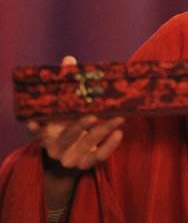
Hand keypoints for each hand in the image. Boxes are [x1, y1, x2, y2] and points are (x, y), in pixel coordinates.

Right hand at [27, 55, 124, 170]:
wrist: (70, 154)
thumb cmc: (66, 123)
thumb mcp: (63, 106)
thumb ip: (66, 84)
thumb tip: (69, 59)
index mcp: (44, 133)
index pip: (35, 131)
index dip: (34, 128)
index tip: (34, 122)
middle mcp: (54, 147)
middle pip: (66, 137)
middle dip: (79, 126)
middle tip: (93, 115)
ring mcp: (70, 157)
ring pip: (86, 145)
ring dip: (103, 131)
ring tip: (119, 117)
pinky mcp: (85, 163)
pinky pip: (98, 157)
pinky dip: (109, 147)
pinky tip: (119, 133)